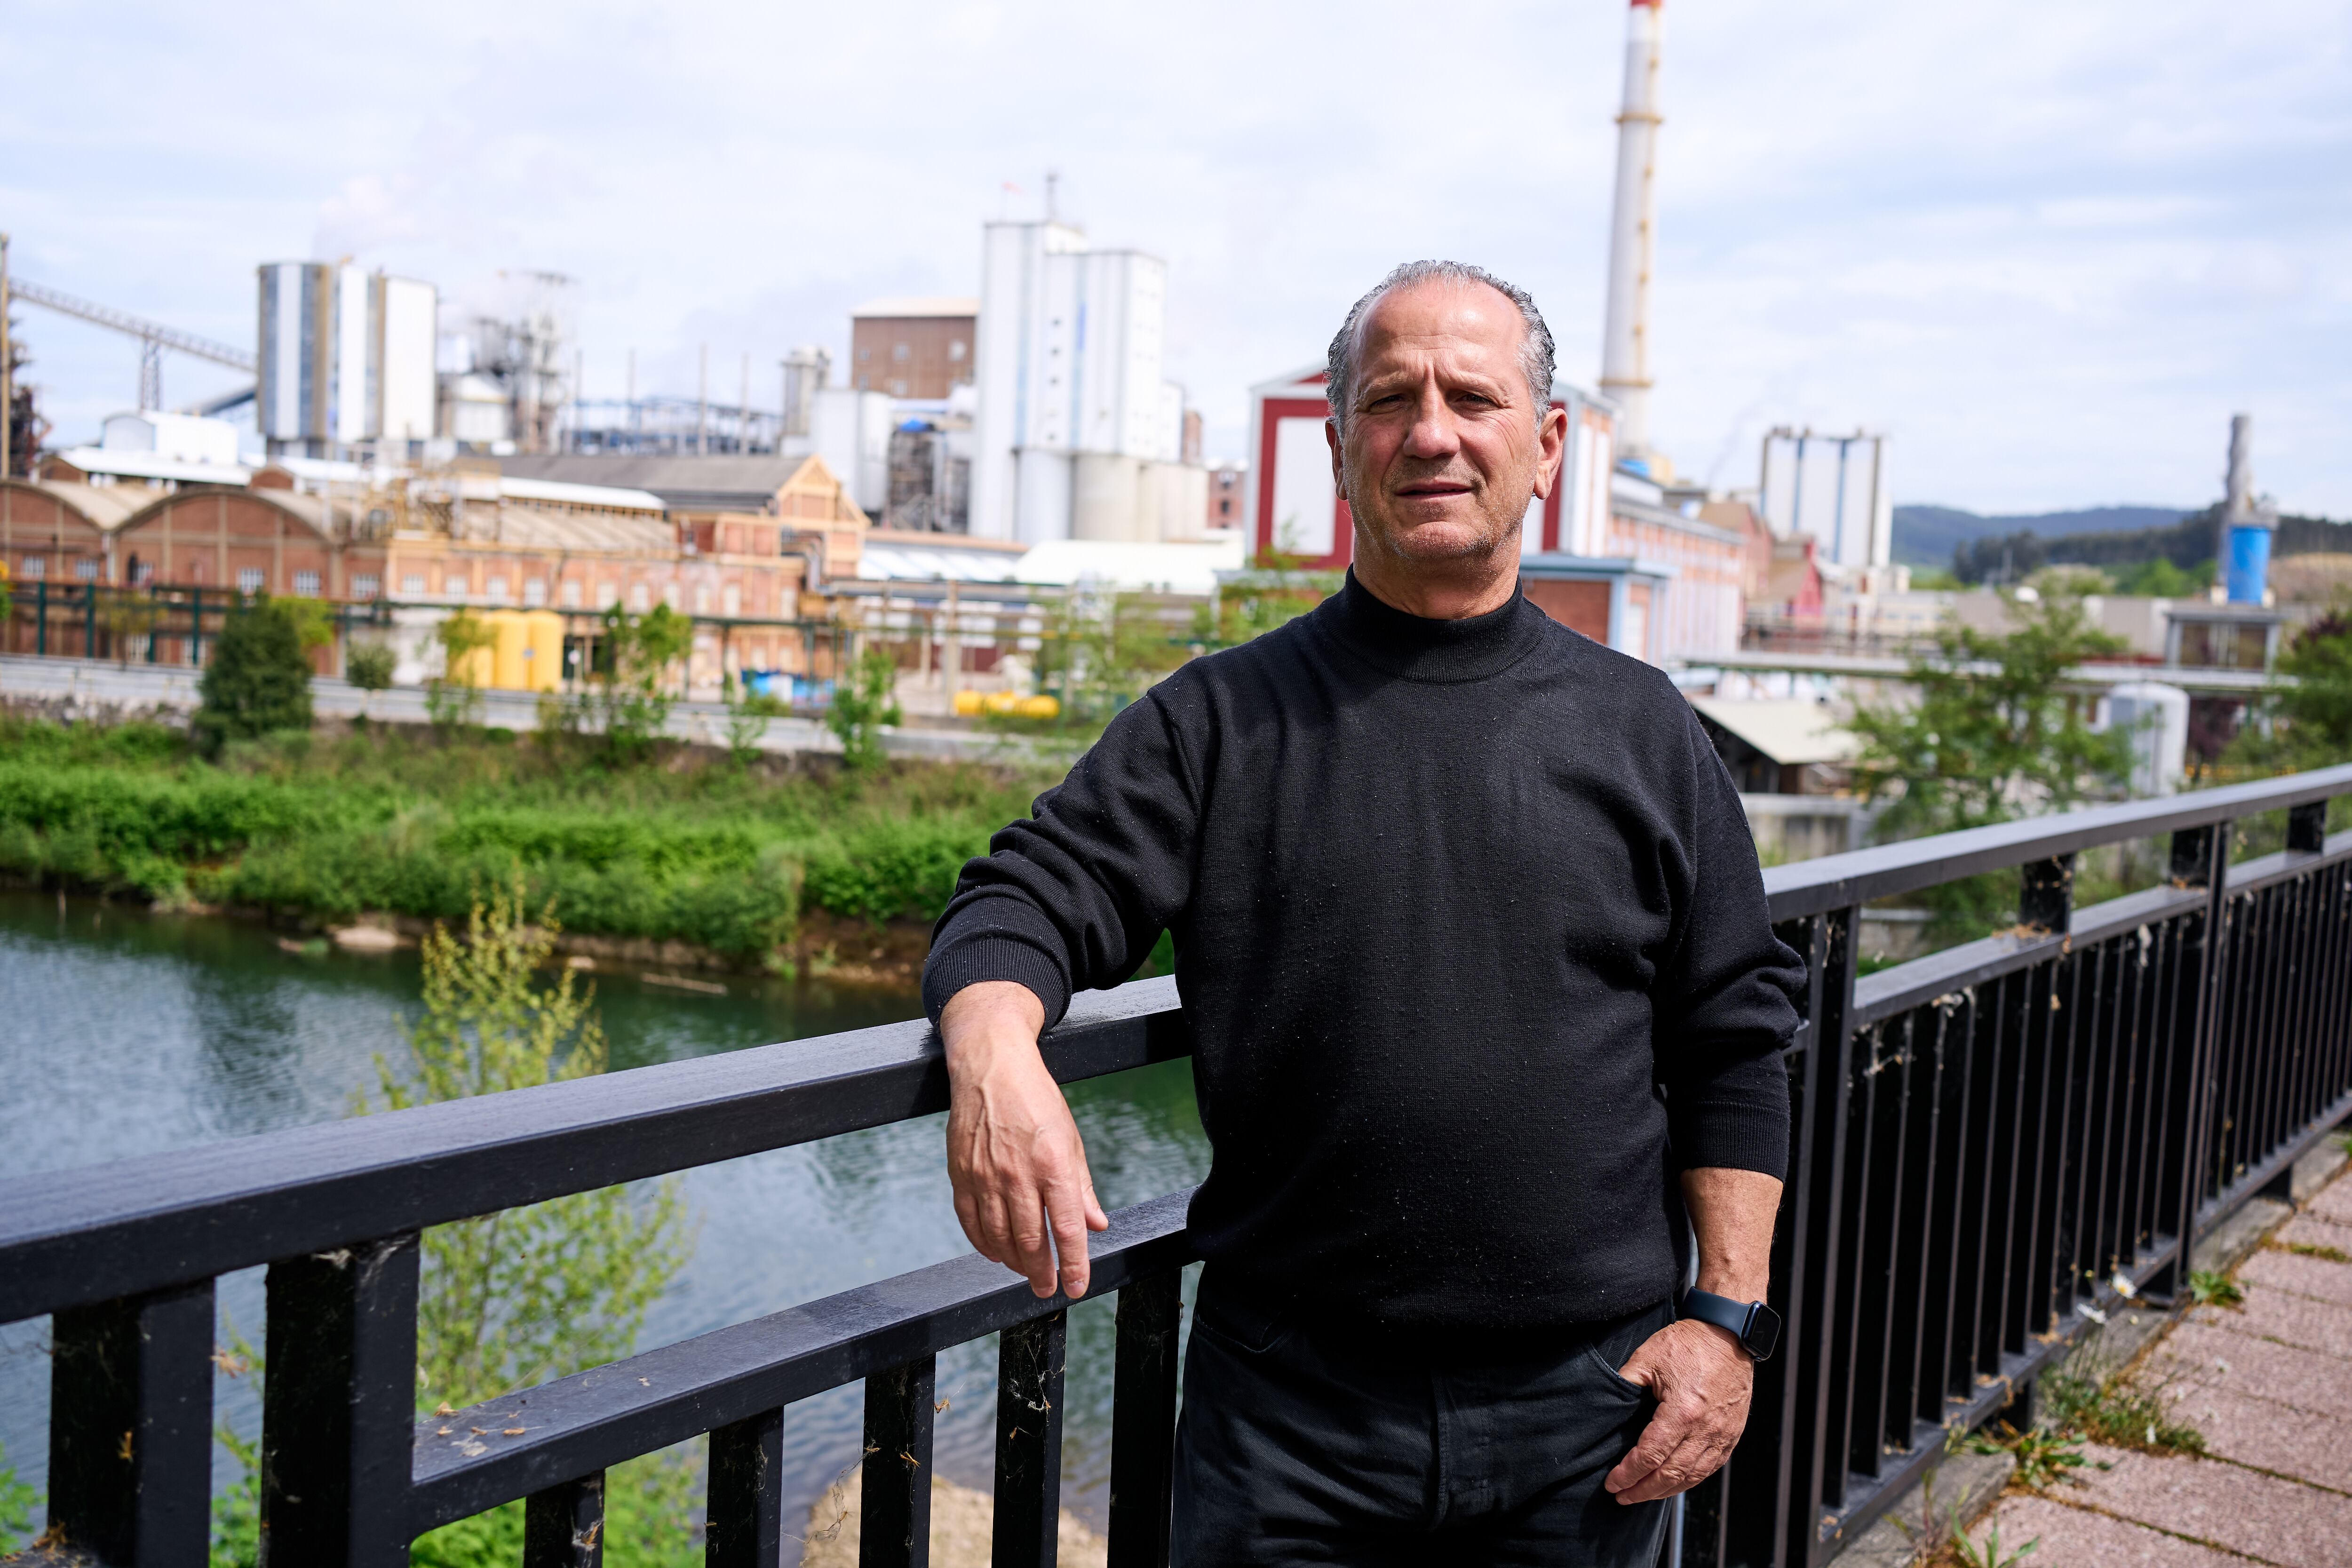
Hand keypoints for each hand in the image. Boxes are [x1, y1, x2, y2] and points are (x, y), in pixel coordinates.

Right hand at [940, 982, 1109, 1299]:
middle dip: (1041, 1273)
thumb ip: (1082, 1187)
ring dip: (1014, 1263)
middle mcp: (1018, 1173)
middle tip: (1047, 1288)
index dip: (1073, 1265)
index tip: (1077, 1286)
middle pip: (1030, 1240)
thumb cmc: (1036, 1099)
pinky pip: (971, 1222)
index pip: (1066, 1229)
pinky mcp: (961, 1173)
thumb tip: (1096, 1225)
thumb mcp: (1071, 1138)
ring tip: (1026, 1272)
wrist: (990, 1066)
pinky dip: (984, 1244)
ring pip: (999, 1237)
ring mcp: (985, 1175)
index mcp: (1053, 1163)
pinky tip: (996, 1253)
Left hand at [1603, 1319, 1754, 1504]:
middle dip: (1643, 1490)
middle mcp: (1705, 1430)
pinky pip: (1710, 1469)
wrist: (1729, 1336)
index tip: (1612, 1483)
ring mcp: (1722, 1435)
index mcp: (1682, 1412)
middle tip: (1622, 1497)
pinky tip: (1673, 1484)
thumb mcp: (1647, 1357)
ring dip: (1665, 1491)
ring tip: (1643, 1495)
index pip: (1651, 1456)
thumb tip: (1606, 1406)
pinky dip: (1689, 1481)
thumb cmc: (1688, 1344)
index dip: (1628, 1473)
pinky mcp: (1732, 1435)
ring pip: (1692, 1477)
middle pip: (1671, 1475)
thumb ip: (1624, 1383)